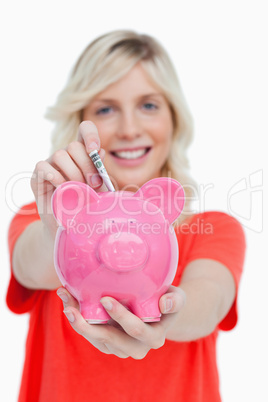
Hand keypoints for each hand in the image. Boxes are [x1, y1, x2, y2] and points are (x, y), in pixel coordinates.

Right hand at [30, 121, 105, 238]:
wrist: (68, 226)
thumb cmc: (86, 206)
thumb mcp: (99, 190)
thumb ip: (101, 173)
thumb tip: (101, 153)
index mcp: (83, 154)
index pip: (85, 130)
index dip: (90, 135)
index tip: (95, 150)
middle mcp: (66, 155)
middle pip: (74, 146)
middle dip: (87, 165)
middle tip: (93, 185)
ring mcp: (50, 164)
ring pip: (60, 154)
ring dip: (73, 173)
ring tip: (79, 190)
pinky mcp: (37, 176)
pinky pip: (43, 166)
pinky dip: (54, 176)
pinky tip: (62, 188)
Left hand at [56, 286, 185, 358]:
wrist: (158, 309)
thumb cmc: (168, 299)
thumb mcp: (178, 297)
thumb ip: (175, 300)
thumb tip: (164, 304)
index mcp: (154, 337)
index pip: (135, 329)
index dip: (120, 316)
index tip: (105, 299)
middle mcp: (136, 347)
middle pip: (109, 340)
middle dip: (89, 326)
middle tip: (73, 309)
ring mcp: (119, 347)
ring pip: (95, 339)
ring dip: (78, 322)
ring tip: (65, 303)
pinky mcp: (107, 343)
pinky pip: (90, 334)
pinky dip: (78, 319)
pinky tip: (68, 303)